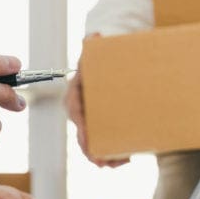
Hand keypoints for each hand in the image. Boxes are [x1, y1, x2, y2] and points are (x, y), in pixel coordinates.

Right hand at [66, 38, 128, 166]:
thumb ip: (92, 46)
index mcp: (74, 98)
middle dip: (92, 152)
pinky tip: (125, 159)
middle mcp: (79, 114)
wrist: (105, 72)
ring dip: (105, 158)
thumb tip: (95, 36)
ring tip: (120, 163)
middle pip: (82, 137)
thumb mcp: (94, 55)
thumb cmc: (98, 64)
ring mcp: (89, 124)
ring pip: (92, 146)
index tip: (88, 140)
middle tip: (105, 162)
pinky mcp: (99, 130)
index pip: (75, 115)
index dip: (81, 130)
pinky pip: (102, 146)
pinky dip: (112, 154)